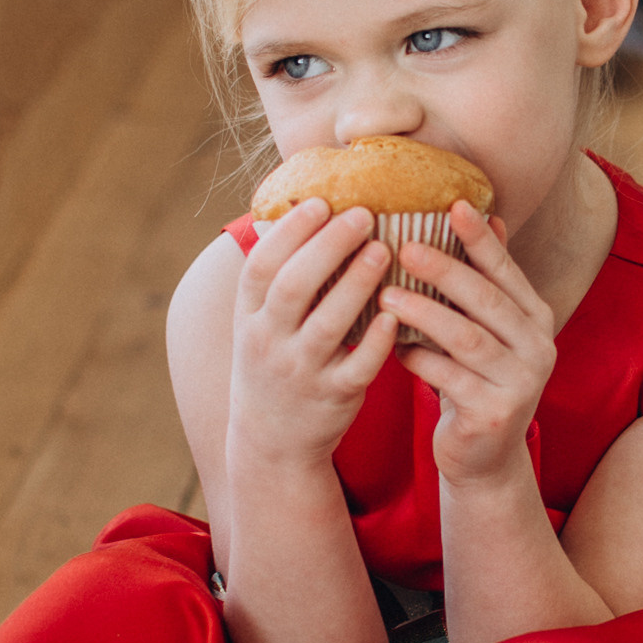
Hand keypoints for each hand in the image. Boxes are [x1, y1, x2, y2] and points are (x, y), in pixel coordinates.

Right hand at [226, 200, 397, 471]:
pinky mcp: (333, 396)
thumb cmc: (275, 361)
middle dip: (328, 246)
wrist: (272, 441)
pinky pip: (358, 366)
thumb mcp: (259, 323)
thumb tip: (302, 208)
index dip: (289, 232)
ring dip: (357, 283)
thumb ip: (276, 278)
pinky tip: (394, 312)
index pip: (261, 266)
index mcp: (248, 317)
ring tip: (384, 249)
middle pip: (293, 286)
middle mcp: (268, 342)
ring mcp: (300, 372)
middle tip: (363, 215)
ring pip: (328, 324)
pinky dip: (376, 339)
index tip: (321, 202)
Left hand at [384, 205, 557, 489]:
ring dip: (424, 314)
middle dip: (446, 270)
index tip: (454, 205)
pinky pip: (449, 379)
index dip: (481, 238)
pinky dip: (418, 360)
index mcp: (536, 318)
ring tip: (386, 294)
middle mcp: (538, 347)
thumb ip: (486, 281)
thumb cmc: (474, 380)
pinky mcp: (494, 415)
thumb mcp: (486, 331)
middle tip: (405, 246)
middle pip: (487, 300)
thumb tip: (486, 214)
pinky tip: (392, 349)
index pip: (506, 270)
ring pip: (467, 339)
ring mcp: (521, 383)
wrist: (483, 458)